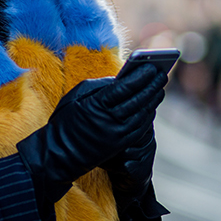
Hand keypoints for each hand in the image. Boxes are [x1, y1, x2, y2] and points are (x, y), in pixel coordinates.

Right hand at [16, 64, 167, 201]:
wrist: (59, 153)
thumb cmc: (65, 121)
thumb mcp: (75, 96)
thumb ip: (98, 85)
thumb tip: (120, 79)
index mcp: (96, 105)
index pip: (124, 88)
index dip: (139, 76)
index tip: (150, 66)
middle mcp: (109, 120)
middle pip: (137, 99)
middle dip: (151, 85)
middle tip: (161, 73)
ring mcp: (117, 134)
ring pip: (142, 114)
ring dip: (153, 99)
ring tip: (159, 87)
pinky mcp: (120, 144)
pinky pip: (140, 127)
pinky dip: (148, 115)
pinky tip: (151, 105)